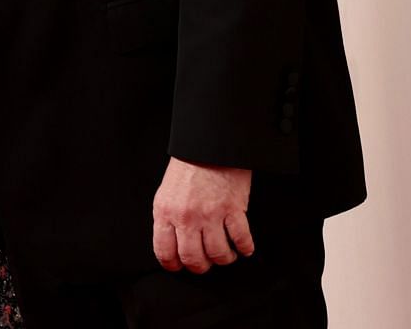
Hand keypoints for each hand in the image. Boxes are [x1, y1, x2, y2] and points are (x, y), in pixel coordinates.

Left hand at [152, 158, 254, 272]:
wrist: (210, 143)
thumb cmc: (188, 165)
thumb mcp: (167, 192)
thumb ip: (168, 218)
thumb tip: (174, 244)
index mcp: (165, 212)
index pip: (165, 252)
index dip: (173, 265)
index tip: (180, 266)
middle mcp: (186, 217)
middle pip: (193, 259)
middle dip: (201, 266)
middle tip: (206, 262)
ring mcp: (211, 214)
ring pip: (218, 254)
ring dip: (224, 258)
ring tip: (227, 254)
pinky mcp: (233, 208)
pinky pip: (241, 240)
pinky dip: (245, 247)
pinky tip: (244, 247)